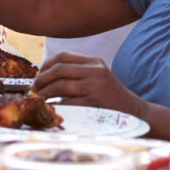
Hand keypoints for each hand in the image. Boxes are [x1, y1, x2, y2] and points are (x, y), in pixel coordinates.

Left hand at [32, 51, 146, 117]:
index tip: (38, 75)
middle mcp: (95, 71)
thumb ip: (77, 72)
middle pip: (58, 70)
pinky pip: (67, 103)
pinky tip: (51, 109)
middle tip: (33, 89)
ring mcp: (95, 87)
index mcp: (94, 62)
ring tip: (39, 100)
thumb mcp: (98, 77)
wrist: (135, 113)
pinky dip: (56, 106)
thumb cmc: (111, 97)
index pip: (62, 56)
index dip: (45, 65)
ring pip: (60, 87)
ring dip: (45, 94)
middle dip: (41, 80)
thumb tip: (45, 75)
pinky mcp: (94, 103)